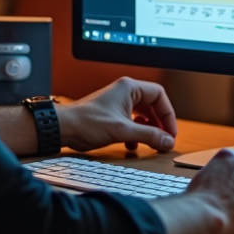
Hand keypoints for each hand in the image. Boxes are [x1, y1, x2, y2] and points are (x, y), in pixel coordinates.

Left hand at [56, 77, 177, 152]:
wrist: (64, 128)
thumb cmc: (87, 123)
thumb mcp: (122, 131)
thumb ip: (148, 136)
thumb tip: (168, 141)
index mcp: (129, 88)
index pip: (159, 96)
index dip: (168, 114)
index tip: (170, 132)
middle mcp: (125, 93)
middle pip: (153, 106)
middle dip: (159, 124)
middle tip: (164, 139)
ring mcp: (118, 103)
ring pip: (143, 115)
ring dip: (148, 130)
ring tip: (152, 143)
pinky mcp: (112, 115)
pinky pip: (132, 122)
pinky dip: (136, 134)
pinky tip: (132, 145)